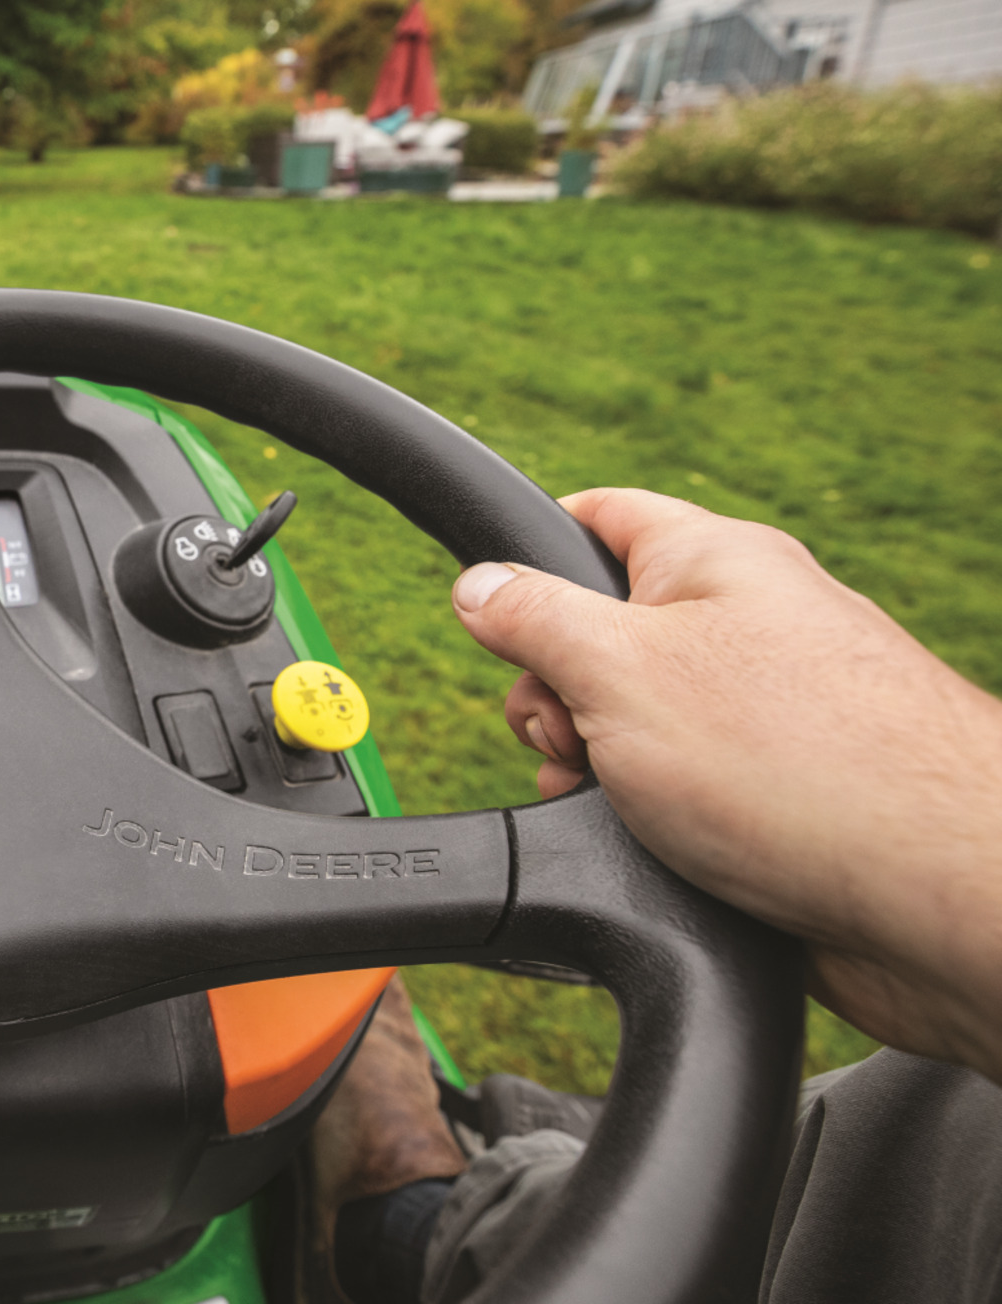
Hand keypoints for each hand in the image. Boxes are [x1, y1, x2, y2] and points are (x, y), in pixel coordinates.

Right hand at [452, 488, 1001, 1083]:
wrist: (937, 899)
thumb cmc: (794, 764)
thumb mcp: (619, 668)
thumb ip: (532, 618)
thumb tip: (478, 584)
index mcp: (714, 561)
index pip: (597, 517)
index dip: (530, 555)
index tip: (491, 610)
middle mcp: (748, 627)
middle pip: (600, 635)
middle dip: (554, 694)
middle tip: (567, 736)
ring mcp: (767, 714)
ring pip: (633, 724)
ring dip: (594, 766)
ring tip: (612, 800)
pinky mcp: (781, 796)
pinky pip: (680, 790)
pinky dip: (645, 818)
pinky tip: (649, 847)